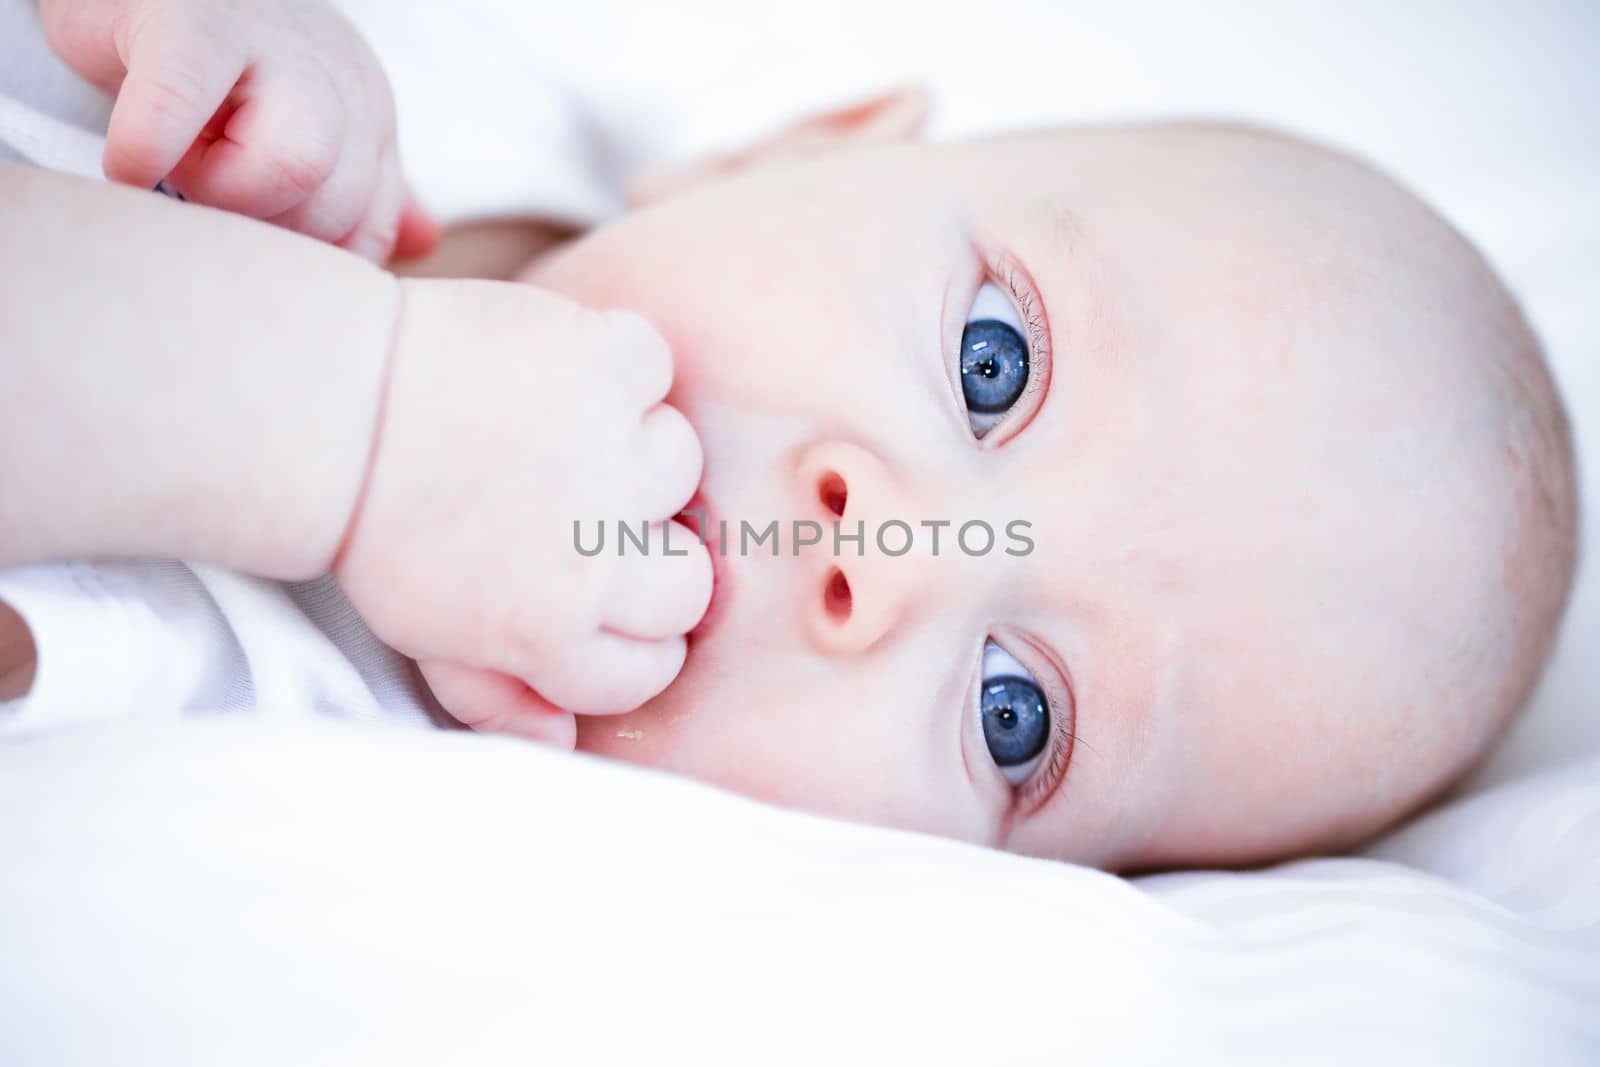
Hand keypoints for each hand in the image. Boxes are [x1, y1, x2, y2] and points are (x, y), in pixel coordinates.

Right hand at [40, 0, 438, 261]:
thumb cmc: (213, 72)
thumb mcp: (293, 127)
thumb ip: (355, 187)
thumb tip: (425, 241)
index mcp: (364, 113)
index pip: (368, 229)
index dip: (302, 263)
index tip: (248, 253)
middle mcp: (338, 78)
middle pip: (338, 206)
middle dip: (262, 234)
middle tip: (199, 206)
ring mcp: (270, 42)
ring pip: (294, 167)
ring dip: (217, 196)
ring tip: (164, 170)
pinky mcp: (186, 16)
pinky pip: (183, 96)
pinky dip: (152, 148)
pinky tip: (129, 166)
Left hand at [335, 280, 711, 745]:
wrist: (335, 409)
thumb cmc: (374, 528)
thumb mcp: (425, 637)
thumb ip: (499, 696)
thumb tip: (562, 739)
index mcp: (554, 634)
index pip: (653, 666)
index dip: (633, 638)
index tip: (604, 598)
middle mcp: (598, 558)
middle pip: (690, 586)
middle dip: (651, 561)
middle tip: (595, 520)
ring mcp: (613, 457)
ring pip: (681, 466)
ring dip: (634, 452)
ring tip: (561, 436)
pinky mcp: (609, 368)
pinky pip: (654, 370)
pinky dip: (618, 365)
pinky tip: (561, 371)